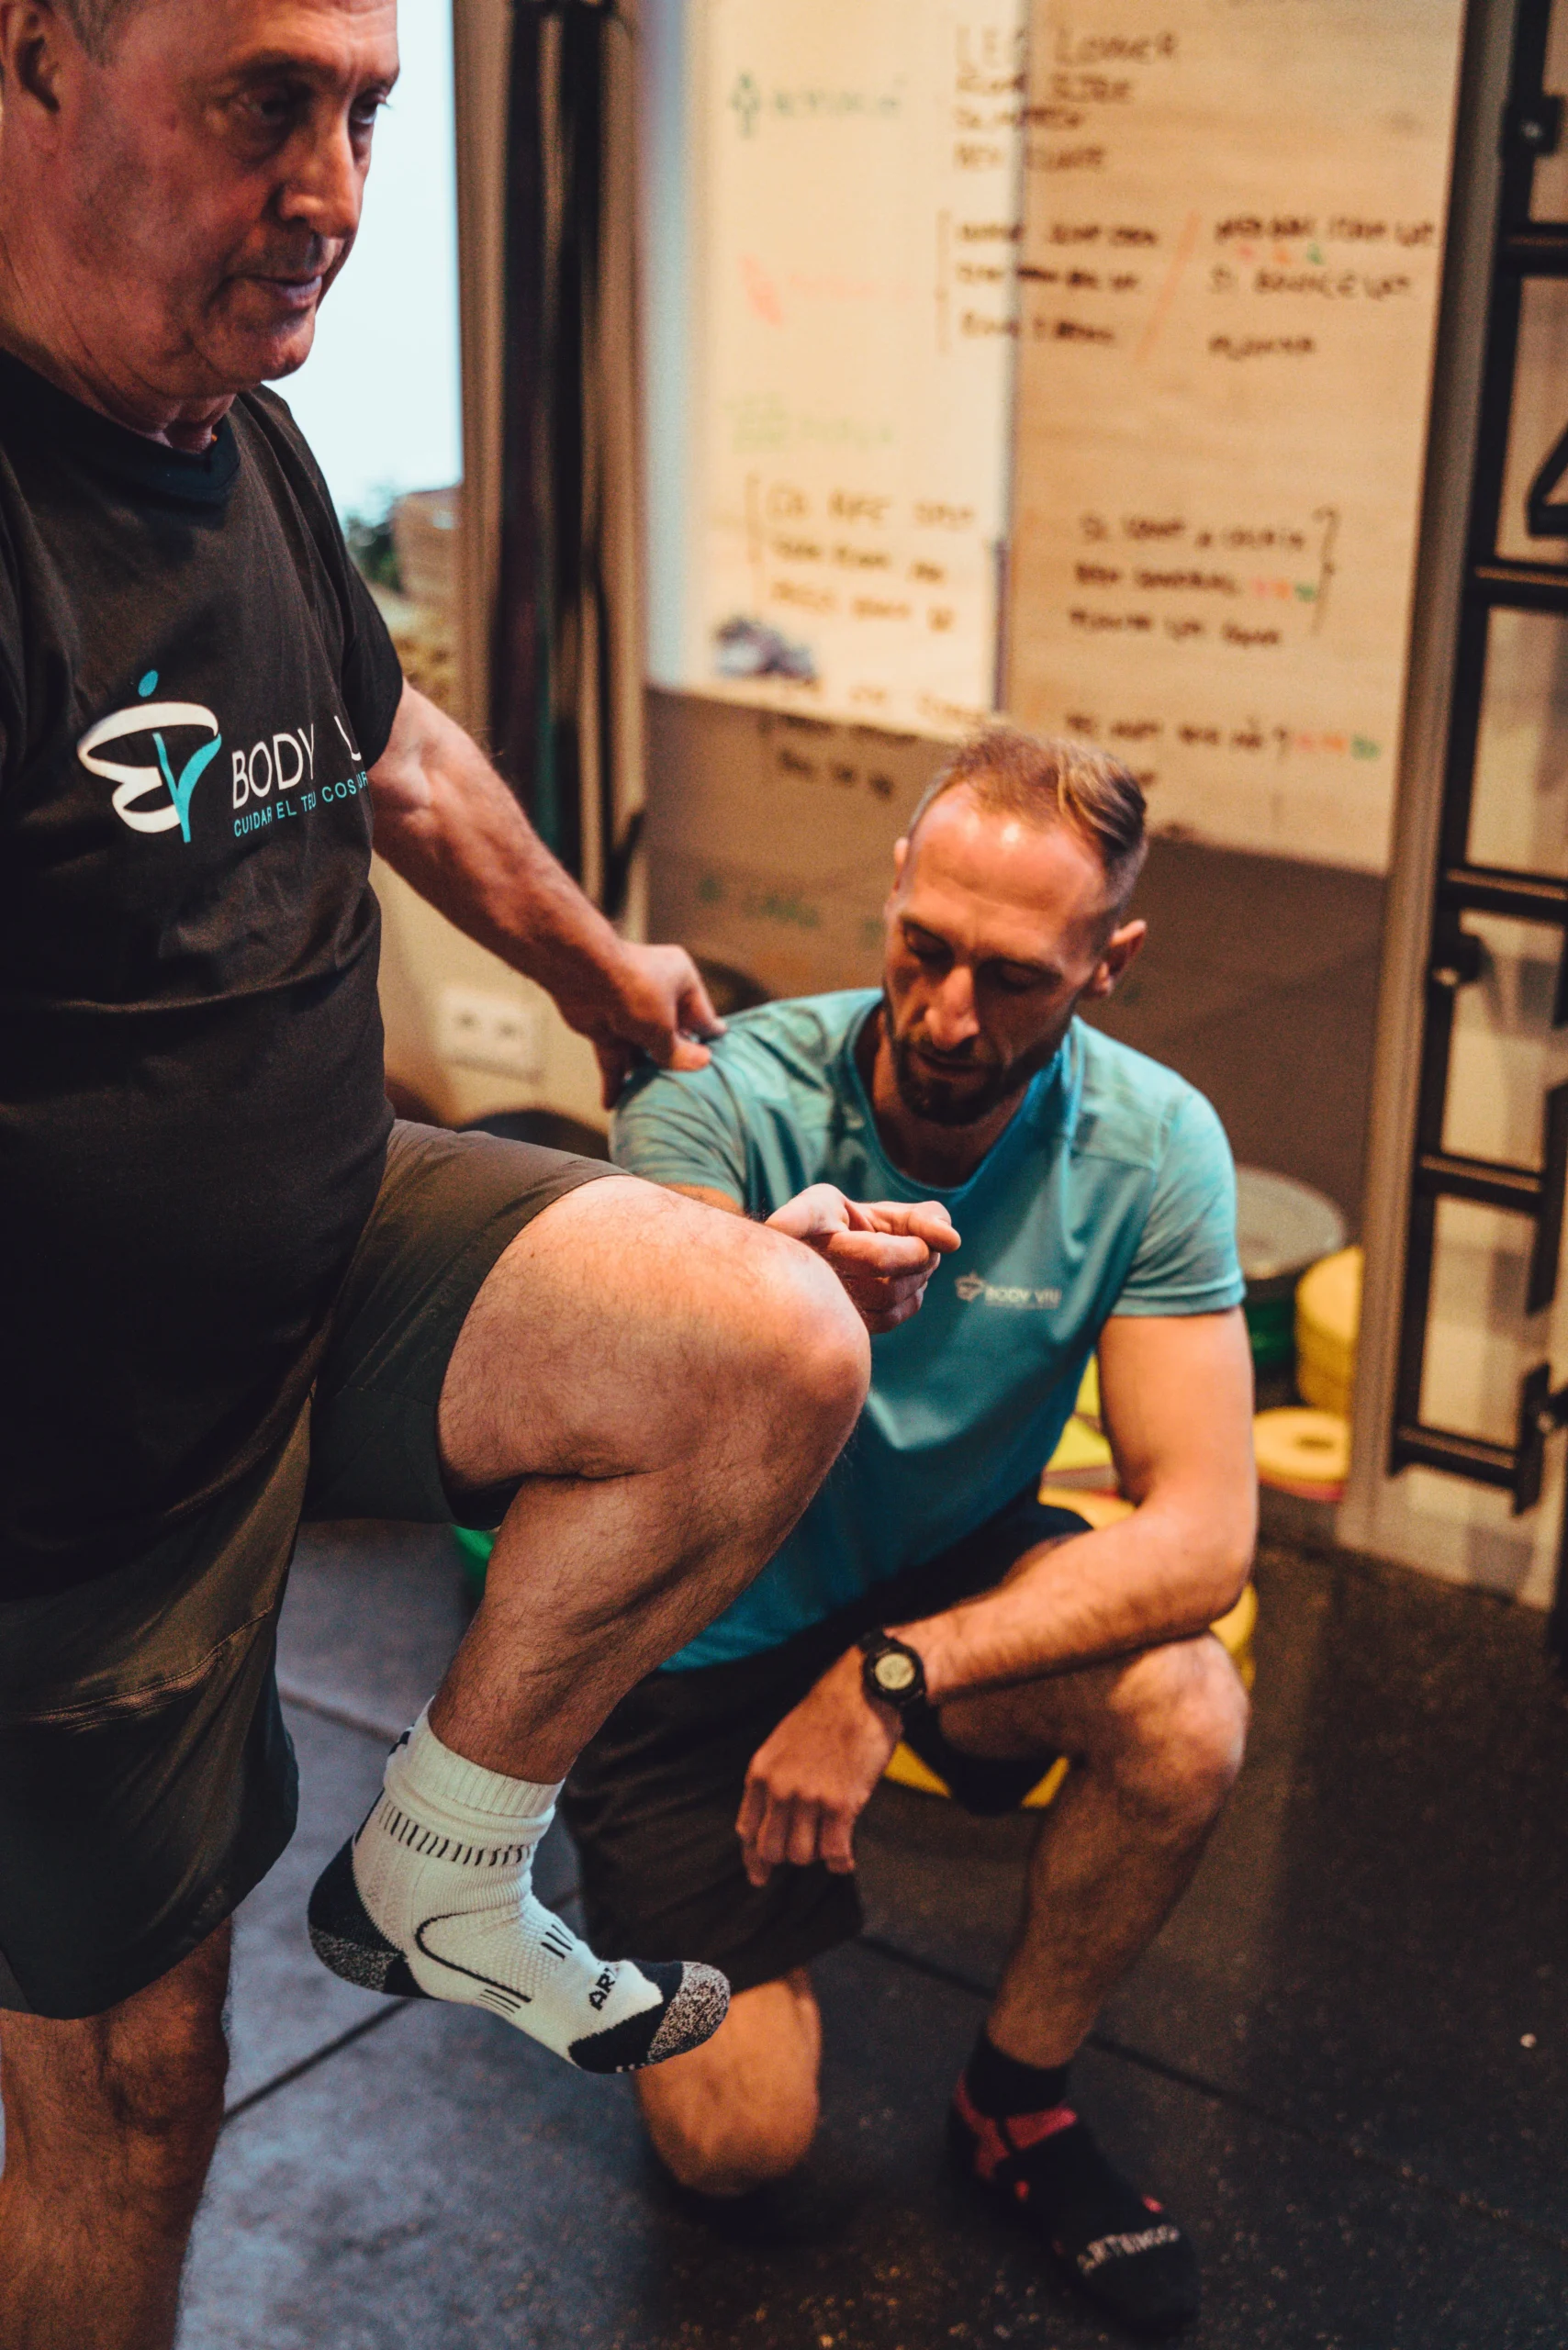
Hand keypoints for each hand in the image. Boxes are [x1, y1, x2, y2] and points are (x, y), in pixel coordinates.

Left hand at [550, 942, 724, 1108]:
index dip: (708, 1040)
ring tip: (654, 1101)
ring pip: (641, 1051)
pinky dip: (613, 1080)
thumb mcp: (664, 1027)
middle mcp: (657, 994)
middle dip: (674, 1063)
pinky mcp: (605, 1028)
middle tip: (687, 1090)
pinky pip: (614, 1058)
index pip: (701, 1016)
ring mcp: (629, 1012)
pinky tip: (613, 1105)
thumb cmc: (635, 991)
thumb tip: (703, 1062)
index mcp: (681, 982)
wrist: (584, 977)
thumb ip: (679, 1051)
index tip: (719, 1062)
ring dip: (643, 1075)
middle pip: (670, 1036)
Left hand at [736, 1651, 900, 1885]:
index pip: (747, 1830)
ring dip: (817, 1854)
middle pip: (773, 1849)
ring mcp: (810, 1798)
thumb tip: (774, 1816)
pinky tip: (845, 1858)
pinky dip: (840, 1861)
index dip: (753, 1858)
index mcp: (761, 1772)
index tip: (759, 1875)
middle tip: (808, 1847)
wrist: (861, 1693)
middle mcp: (780, 1789)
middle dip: (789, 1855)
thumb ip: (774, 1779)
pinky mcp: (841, 1804)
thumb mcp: (783, 1743)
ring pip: (802, 1855)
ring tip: (830, 1839)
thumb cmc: (826, 1715)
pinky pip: (834, 1852)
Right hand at [765, 1185, 959, 1331]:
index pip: (794, 1220)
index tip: (780, 1229)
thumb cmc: (861, 1234)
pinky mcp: (838, 1328)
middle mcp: (805, 1258)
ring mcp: (818, 1297)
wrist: (840, 1268)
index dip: (788, 1224)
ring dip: (919, 1275)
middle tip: (923, 1247)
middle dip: (917, 1252)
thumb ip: (922, 1217)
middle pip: (876, 1259)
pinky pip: (889, 1317)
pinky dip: (912, 1298)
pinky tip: (904, 1284)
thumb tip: (951, 1240)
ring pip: (886, 1293)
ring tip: (915, 1260)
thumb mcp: (888, 1212)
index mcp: (810, 1218)